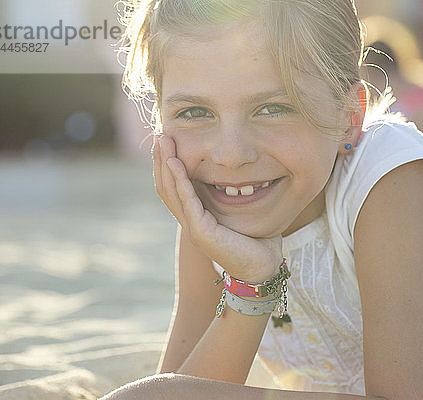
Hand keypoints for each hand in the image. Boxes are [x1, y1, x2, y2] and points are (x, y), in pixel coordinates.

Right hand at [152, 135, 282, 281]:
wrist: (263, 268)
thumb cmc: (256, 241)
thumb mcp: (239, 212)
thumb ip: (232, 195)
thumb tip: (238, 173)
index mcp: (196, 217)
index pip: (174, 187)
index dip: (168, 164)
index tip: (168, 141)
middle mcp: (190, 222)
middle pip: (166, 187)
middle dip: (161, 160)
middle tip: (160, 135)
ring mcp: (193, 228)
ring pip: (171, 192)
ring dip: (166, 164)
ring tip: (163, 142)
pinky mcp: (202, 232)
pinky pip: (187, 201)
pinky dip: (181, 180)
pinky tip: (177, 163)